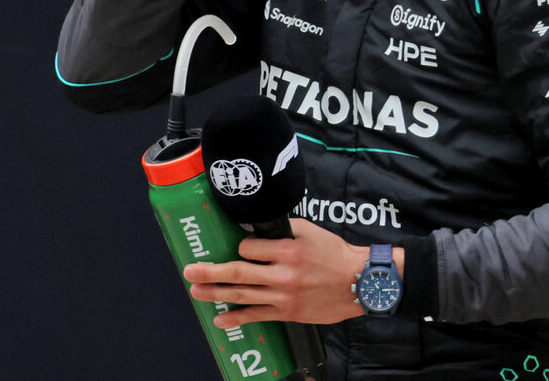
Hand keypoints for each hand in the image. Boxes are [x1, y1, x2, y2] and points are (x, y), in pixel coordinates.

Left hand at [182, 218, 378, 326]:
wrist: (359, 282)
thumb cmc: (334, 254)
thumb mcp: (309, 231)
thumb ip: (282, 230)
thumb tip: (256, 230)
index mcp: (287, 249)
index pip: (248, 247)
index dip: (240, 246)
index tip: (241, 246)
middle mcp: (283, 274)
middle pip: (238, 272)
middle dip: (210, 272)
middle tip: (189, 271)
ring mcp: (284, 296)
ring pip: (243, 295)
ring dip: (216, 293)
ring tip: (196, 291)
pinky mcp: (288, 312)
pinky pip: (257, 316)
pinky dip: (237, 318)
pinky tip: (221, 319)